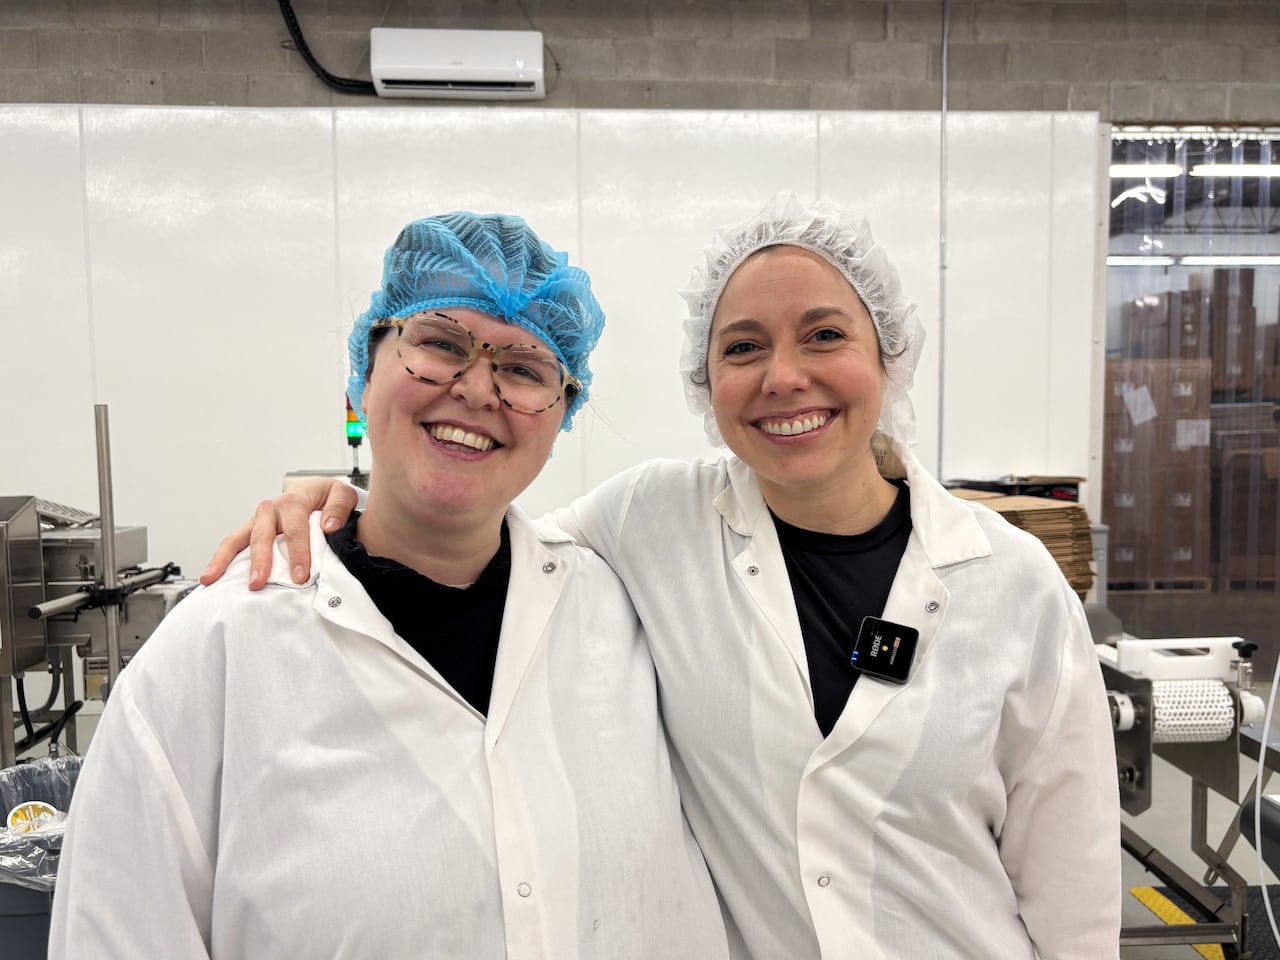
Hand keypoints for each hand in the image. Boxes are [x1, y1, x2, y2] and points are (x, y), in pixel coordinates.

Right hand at [198, 479, 359, 589]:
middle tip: (258, 584)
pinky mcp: (251, 530)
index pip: (295, 530)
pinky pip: (232, 544)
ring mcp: (257, 520)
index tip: (301, 576)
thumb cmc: (327, 497)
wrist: (315, 492)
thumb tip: (329, 526)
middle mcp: (271, 509)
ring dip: (225, 560)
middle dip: (260, 562)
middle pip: (262, 536)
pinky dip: (220, 559)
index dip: (298, 554)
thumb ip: (339, 508)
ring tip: (212, 579)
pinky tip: (210, 576)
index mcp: (293, 501)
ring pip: (237, 539)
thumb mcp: (341, 494)